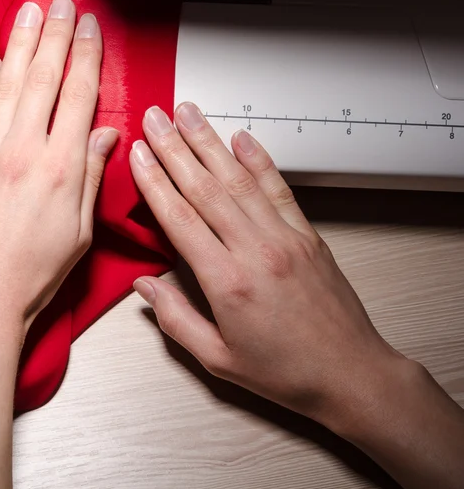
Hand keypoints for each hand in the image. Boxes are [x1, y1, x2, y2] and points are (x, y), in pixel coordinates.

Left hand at [0, 0, 113, 488]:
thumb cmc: (32, 278)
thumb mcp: (79, 233)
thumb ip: (93, 178)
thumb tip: (106, 137)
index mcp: (61, 169)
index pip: (77, 96)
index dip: (85, 56)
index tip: (90, 27)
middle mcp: (21, 153)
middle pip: (41, 79)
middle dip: (54, 35)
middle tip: (61, 2)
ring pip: (6, 86)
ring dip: (19, 45)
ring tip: (30, 12)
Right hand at [130, 104, 408, 428]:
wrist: (350, 374)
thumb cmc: (285, 372)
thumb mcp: (216, 359)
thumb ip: (176, 319)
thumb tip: (145, 285)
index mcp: (226, 282)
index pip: (179, 218)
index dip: (155, 182)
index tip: (138, 155)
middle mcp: (255, 251)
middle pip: (205, 188)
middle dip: (174, 148)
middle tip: (154, 119)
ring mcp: (284, 238)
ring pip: (239, 179)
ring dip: (210, 142)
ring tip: (188, 114)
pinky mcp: (307, 235)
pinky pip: (277, 189)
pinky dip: (259, 160)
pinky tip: (241, 138)